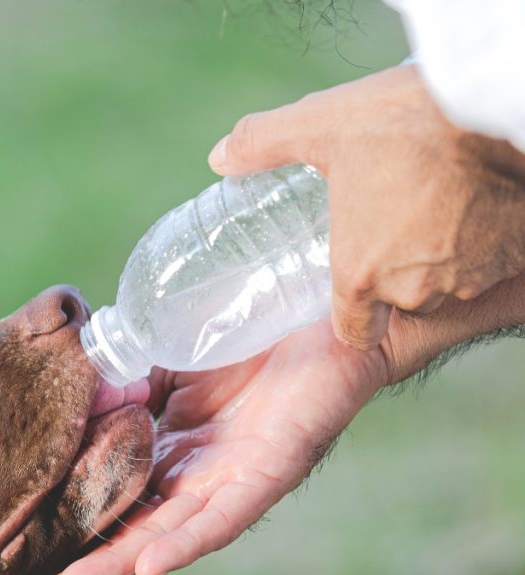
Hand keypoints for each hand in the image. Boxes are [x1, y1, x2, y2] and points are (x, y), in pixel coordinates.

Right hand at [25, 320, 386, 574]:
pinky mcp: (266, 472)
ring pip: (166, 537)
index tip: (19, 557)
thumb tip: (70, 399)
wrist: (323, 306)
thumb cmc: (246, 332)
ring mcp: (229, 481)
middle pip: (132, 535)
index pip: (110, 500)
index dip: (70, 528)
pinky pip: (222, 517)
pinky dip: (185, 542)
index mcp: (168, 453)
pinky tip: (149, 567)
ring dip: (116, 570)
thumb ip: (123, 380)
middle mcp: (194, 478)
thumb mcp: (165, 356)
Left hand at [207, 65, 524, 350]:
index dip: (352, 308)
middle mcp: (415, 289)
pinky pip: (493, 260)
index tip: (354, 277)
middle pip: (402, 301)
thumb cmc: (408, 123)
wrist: (503, 105)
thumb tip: (219, 157)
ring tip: (432, 204)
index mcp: (360, 274)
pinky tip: (473, 200)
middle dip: (397, 270)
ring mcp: (469, 276)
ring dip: (441, 254)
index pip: (354, 330)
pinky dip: (483, 239)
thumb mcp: (324, 126)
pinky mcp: (514, 255)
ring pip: (449, 281)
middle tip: (392, 221)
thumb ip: (265, 145)